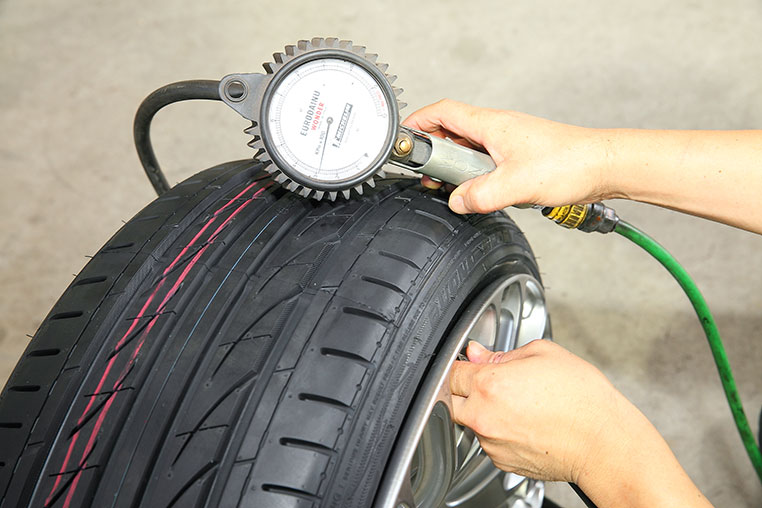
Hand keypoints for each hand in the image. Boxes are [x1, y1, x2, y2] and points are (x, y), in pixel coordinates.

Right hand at [403, 99, 613, 213]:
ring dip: (458, 169)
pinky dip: (477, 177)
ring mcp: (508, 142)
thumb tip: (456, 201)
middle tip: (431, 177)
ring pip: (469, 151)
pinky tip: (483, 194)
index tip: (404, 140)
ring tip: (457, 190)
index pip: (442, 112)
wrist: (602, 166)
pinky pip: (486, 163)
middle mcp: (497, 129)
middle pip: (451, 133)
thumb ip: (479, 196)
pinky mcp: (519, 157)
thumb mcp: (515, 185)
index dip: (419, 122)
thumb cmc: (569, 163)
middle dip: (435, 155)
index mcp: (491, 125)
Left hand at [448, 339, 712, 506]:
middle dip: (467, 389)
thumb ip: (501, 354)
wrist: (604, 442)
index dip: (463, 365)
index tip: (471, 363)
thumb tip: (478, 353)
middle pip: (454, 400)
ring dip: (484, 411)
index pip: (452, 372)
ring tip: (518, 403)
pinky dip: (499, 432)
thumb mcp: (543, 354)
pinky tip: (524, 421)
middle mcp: (485, 417)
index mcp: (490, 385)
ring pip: (471, 423)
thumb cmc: (583, 398)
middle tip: (493, 382)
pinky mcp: (503, 462)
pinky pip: (489, 442)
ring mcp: (493, 443)